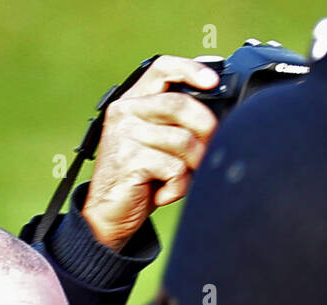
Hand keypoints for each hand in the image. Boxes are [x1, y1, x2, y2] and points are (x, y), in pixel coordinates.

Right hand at [82, 55, 219, 251]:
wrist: (107, 214)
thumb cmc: (138, 178)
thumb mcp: (156, 143)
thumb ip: (175, 124)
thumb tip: (219, 118)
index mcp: (132, 101)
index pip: (162, 68)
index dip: (190, 70)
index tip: (214, 81)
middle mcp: (125, 112)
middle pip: (180, 104)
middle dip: (205, 128)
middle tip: (208, 148)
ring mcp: (125, 135)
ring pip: (183, 140)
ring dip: (192, 165)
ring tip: (179, 178)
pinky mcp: (129, 161)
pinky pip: (174, 169)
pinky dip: (177, 187)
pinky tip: (163, 193)